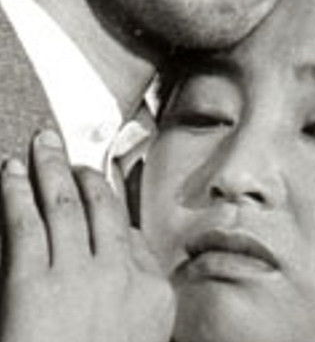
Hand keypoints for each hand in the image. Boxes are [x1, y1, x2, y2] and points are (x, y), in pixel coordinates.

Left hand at [0, 131, 174, 341]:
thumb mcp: (141, 341)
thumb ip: (140, 300)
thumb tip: (128, 255)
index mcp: (150, 294)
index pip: (131, 234)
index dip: (109, 201)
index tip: (97, 181)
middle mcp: (120, 275)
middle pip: (102, 209)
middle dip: (83, 172)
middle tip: (68, 145)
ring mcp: (78, 278)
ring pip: (66, 206)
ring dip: (51, 169)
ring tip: (41, 142)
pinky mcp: (32, 285)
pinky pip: (26, 226)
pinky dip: (16, 193)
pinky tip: (8, 171)